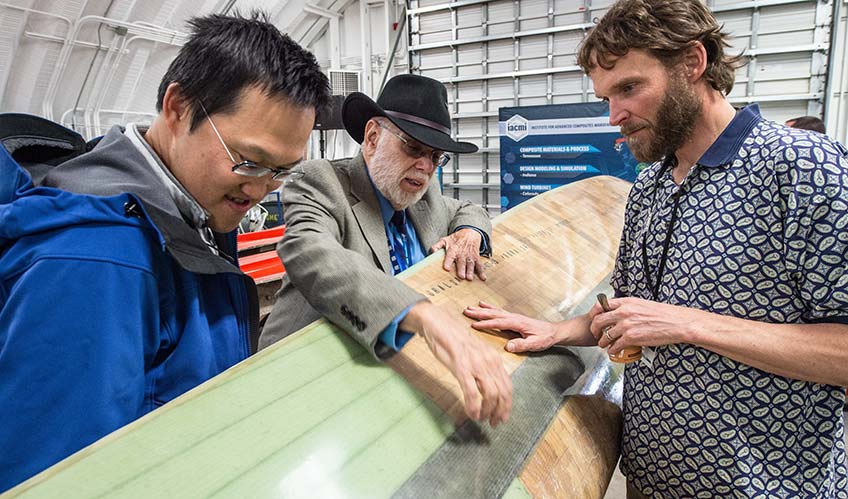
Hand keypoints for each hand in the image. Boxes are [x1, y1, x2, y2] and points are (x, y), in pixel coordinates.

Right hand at [402, 302, 511, 426]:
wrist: (439, 325)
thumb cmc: (455, 341)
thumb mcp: (476, 354)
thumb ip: (485, 368)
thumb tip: (491, 388)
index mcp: (494, 359)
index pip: (507, 386)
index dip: (507, 405)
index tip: (502, 417)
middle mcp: (489, 362)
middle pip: (502, 393)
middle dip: (500, 412)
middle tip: (493, 423)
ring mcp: (476, 364)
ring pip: (490, 394)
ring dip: (487, 411)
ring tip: (481, 419)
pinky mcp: (461, 367)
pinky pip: (471, 392)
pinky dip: (473, 406)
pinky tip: (471, 413)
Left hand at [430, 228, 485, 280]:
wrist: (470, 233)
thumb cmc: (455, 239)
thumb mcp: (445, 240)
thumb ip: (437, 246)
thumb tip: (431, 251)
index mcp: (453, 250)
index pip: (450, 256)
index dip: (448, 262)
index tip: (447, 268)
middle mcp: (461, 253)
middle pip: (461, 262)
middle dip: (461, 269)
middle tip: (461, 276)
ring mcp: (469, 256)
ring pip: (470, 264)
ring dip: (470, 271)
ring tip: (469, 278)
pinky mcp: (476, 257)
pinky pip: (479, 265)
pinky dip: (481, 271)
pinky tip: (483, 278)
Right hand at [464, 301, 560, 352]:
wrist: (553, 332)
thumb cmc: (544, 338)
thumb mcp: (535, 344)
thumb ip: (522, 345)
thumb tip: (508, 346)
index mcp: (517, 323)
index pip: (498, 323)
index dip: (485, 324)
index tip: (473, 325)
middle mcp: (514, 317)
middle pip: (493, 314)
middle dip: (479, 313)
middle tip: (466, 311)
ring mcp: (513, 316)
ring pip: (494, 311)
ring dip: (482, 309)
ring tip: (470, 307)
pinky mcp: (513, 317)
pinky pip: (499, 311)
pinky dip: (490, 308)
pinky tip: (484, 305)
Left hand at [591, 297, 694, 353]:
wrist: (676, 323)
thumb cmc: (663, 314)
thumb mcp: (642, 303)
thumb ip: (628, 307)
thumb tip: (619, 311)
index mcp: (626, 302)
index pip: (602, 305)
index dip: (595, 313)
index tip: (594, 319)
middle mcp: (624, 312)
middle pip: (599, 321)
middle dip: (594, 329)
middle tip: (595, 334)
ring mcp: (626, 325)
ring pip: (605, 336)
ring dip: (602, 342)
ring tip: (604, 344)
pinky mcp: (631, 338)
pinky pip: (615, 346)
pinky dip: (612, 350)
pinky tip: (613, 351)